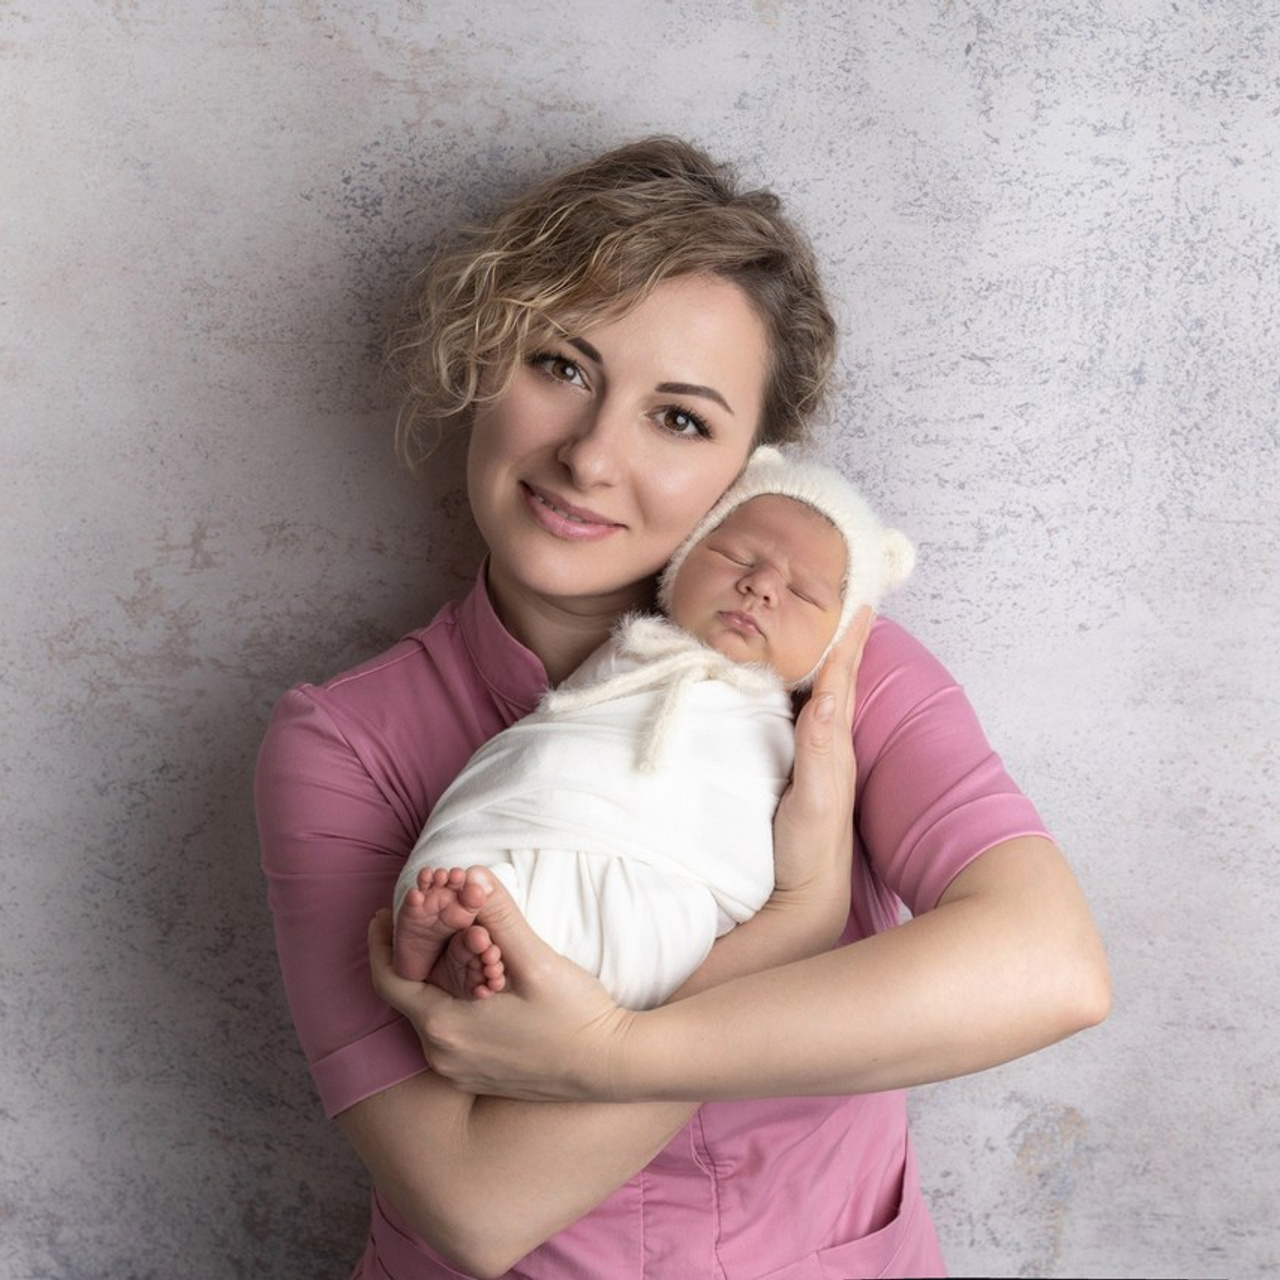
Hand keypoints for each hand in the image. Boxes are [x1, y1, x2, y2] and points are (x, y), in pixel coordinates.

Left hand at [369, 869, 637, 1101]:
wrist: (612, 1066)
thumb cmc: (574, 1016)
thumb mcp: (535, 960)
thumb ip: (500, 915)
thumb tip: (471, 874)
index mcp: (444, 1027)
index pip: (388, 980)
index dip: (379, 943)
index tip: (382, 913)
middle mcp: (442, 1056)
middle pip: (411, 996)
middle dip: (417, 954)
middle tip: (427, 917)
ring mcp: (461, 1072)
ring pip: (432, 1015)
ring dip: (438, 979)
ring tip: (455, 943)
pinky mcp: (481, 1078)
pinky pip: (451, 1035)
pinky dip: (453, 1003)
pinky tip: (479, 980)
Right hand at [770, 608, 872, 923]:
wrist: (810, 899)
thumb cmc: (809, 852)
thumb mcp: (813, 800)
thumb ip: (819, 749)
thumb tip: (828, 696)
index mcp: (834, 744)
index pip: (841, 682)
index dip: (848, 643)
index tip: (860, 603)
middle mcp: (831, 746)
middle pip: (838, 681)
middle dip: (841, 641)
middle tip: (844, 602)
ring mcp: (820, 760)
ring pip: (825, 697)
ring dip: (828, 663)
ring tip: (827, 633)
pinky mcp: (804, 774)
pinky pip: (809, 718)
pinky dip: (809, 692)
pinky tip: (802, 691)